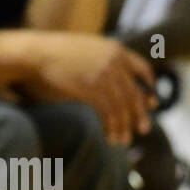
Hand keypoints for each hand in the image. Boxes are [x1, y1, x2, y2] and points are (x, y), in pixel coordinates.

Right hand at [17, 35, 156, 143]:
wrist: (37, 53)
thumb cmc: (57, 55)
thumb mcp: (88, 53)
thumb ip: (104, 64)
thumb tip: (116, 86)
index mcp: (116, 49)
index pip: (143, 69)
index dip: (149, 88)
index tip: (152, 104)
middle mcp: (114, 61)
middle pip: (134, 92)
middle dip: (140, 114)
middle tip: (143, 130)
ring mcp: (104, 74)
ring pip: (123, 106)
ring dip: (124, 126)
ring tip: (122, 140)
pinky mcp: (92, 87)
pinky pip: (109, 112)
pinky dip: (112, 127)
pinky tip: (110, 136)